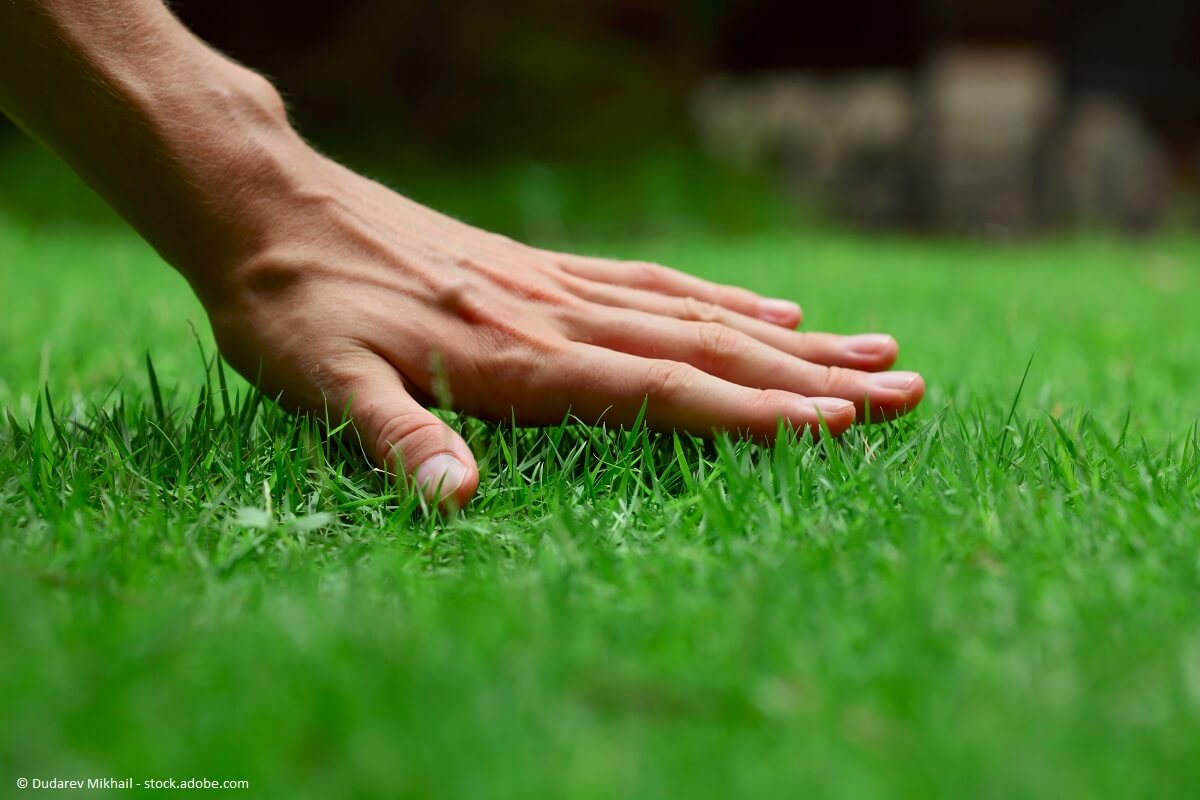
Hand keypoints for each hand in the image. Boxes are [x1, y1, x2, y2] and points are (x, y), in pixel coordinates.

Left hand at [203, 153, 924, 507]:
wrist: (268, 206)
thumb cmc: (292, 307)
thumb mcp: (320, 384)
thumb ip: (396, 440)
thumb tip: (459, 503)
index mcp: (517, 357)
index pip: (660, 389)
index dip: (752, 413)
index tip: (842, 428)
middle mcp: (556, 315)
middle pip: (707, 349)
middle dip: (811, 380)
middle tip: (908, 392)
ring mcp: (556, 286)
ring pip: (696, 313)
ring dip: (789, 341)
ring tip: (873, 350)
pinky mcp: (542, 269)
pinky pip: (651, 283)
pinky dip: (721, 302)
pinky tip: (765, 312)